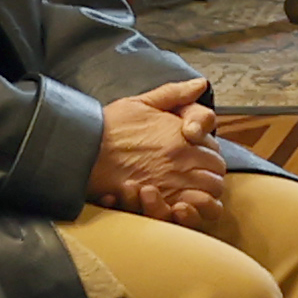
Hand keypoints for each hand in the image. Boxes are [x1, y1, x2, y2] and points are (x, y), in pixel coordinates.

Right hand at [91, 82, 229, 224]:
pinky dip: (191, 212)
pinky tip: (180, 206)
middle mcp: (183, 159)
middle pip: (216, 172)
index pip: (214, 149)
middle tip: (192, 175)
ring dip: (205, 194)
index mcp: (182, 135)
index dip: (206, 153)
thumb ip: (174, 94)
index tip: (193, 155)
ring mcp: (172, 182)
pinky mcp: (158, 203)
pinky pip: (190, 213)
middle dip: (209, 173)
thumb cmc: (108, 127)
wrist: (81, 152)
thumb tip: (200, 84)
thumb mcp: (141, 103)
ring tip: (190, 192)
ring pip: (211, 194)